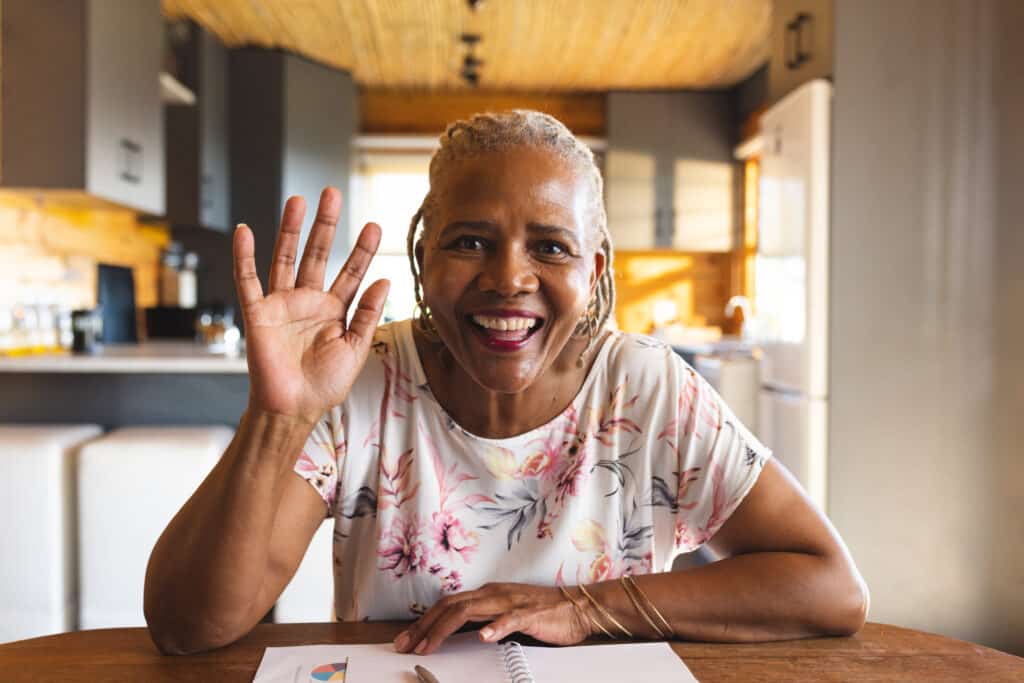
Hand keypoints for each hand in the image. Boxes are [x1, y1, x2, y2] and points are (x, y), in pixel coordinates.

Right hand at [233, 187, 389, 423]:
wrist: (294, 409)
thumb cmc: (325, 385)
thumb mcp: (356, 349)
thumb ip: (368, 315)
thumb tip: (384, 281)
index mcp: (335, 309)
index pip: (351, 272)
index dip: (362, 249)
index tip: (375, 226)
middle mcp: (308, 301)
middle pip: (318, 254)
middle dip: (325, 225)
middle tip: (332, 193)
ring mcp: (282, 304)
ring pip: (285, 258)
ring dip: (290, 229)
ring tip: (298, 200)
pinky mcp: (258, 313)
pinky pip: (248, 280)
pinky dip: (244, 256)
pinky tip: (245, 231)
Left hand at [393, 582, 591, 654]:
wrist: (577, 607)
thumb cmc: (543, 612)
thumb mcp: (504, 612)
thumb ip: (482, 617)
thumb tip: (456, 630)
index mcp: (487, 594)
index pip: (447, 605)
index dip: (424, 622)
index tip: (407, 639)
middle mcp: (493, 594)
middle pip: (449, 606)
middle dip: (424, 626)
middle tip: (406, 644)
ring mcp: (509, 602)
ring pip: (468, 610)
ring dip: (443, 629)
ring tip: (429, 645)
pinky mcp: (528, 614)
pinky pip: (508, 619)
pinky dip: (494, 628)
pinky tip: (483, 637)